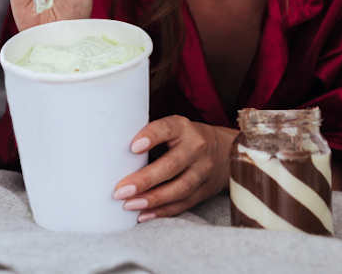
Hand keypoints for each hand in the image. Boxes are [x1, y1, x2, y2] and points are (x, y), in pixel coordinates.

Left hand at [112, 116, 236, 221]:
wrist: (227, 150)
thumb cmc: (186, 137)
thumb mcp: (174, 127)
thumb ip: (150, 135)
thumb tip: (114, 145)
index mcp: (183, 128)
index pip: (167, 129)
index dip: (151, 136)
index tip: (133, 147)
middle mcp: (196, 147)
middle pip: (172, 165)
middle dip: (145, 180)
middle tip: (121, 190)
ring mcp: (203, 170)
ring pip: (179, 188)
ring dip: (153, 199)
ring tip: (130, 205)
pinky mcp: (205, 190)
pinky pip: (184, 203)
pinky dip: (163, 211)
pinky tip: (144, 215)